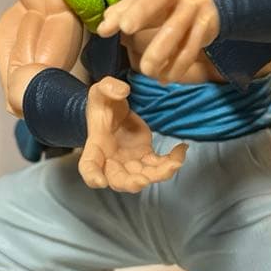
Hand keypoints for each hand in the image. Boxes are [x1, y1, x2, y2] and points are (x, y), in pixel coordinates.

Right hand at [78, 76, 187, 191]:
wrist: (114, 109)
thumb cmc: (103, 104)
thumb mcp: (100, 91)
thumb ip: (108, 88)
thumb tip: (122, 91)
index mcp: (96, 146)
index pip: (89, 164)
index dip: (92, 175)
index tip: (99, 181)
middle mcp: (111, 160)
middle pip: (118, 179)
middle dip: (130, 183)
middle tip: (142, 181)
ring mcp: (130, 162)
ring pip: (143, 176)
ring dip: (159, 175)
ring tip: (174, 164)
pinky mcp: (145, 157)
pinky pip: (160, 165)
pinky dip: (172, 161)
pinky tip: (182, 150)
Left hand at [96, 0, 219, 79]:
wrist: (210, 1)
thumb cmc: (165, 2)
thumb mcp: (145, 1)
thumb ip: (121, 14)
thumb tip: (102, 30)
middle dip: (143, 11)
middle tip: (126, 28)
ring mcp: (193, 8)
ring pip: (176, 29)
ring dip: (161, 50)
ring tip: (146, 70)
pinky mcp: (205, 27)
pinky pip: (191, 48)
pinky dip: (177, 66)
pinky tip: (165, 78)